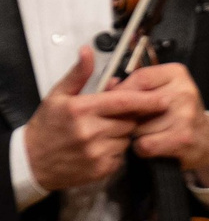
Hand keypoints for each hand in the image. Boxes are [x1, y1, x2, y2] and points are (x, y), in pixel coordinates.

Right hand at [21, 49, 133, 190]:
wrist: (32, 162)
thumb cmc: (47, 126)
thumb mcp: (57, 96)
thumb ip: (78, 74)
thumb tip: (88, 51)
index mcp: (81, 109)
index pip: (123, 101)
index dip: (147, 100)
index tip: (164, 97)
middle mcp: (89, 131)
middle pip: (130, 120)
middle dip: (130, 117)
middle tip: (118, 116)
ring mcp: (95, 152)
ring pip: (127, 138)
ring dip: (122, 134)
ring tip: (103, 132)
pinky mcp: (100, 169)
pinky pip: (121, 156)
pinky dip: (117, 151)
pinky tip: (101, 147)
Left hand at [118, 62, 208, 178]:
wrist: (205, 140)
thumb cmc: (176, 114)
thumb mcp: (161, 92)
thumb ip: (135, 86)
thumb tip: (107, 86)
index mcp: (178, 74)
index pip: (140, 78)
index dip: (123, 93)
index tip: (117, 103)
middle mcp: (185, 91)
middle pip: (136, 104)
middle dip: (128, 117)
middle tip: (131, 123)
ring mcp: (185, 115)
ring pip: (137, 127)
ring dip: (134, 135)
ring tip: (146, 134)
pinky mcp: (183, 138)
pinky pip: (144, 144)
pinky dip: (141, 149)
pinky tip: (150, 146)